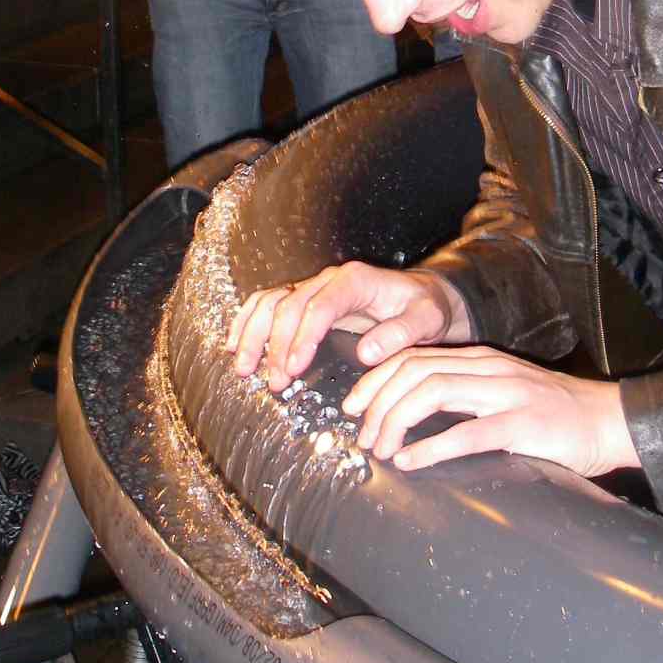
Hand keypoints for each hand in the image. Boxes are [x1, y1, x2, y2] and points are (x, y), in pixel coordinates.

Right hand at [226, 262, 472, 391]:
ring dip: (253, 334)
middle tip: (274, 382)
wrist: (424, 297)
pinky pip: (268, 303)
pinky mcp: (306, 300)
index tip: (294, 368)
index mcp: (356, 281)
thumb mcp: (426, 320)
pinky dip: (248, 321)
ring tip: (245, 369)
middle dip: (275, 345)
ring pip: (271, 302)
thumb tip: (367, 352)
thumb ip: (401, 334)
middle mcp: (329, 280)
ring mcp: (314, 288)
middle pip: (288, 305)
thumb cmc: (425, 308)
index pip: (319, 306)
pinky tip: (235, 346)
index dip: (302, 337)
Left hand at [343, 345, 634, 476]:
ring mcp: (507, 394)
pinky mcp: (524, 425)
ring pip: (432, 392)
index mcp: (482, 360)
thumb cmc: (557, 418)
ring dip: (396, 421)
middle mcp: (489, 369)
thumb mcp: (505, 394)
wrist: (613, 421)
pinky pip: (467, 433)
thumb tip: (414, 421)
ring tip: (382, 450)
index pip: (413, 357)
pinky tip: (410, 461)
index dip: (375, 380)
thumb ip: (467, 398)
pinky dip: (431, 447)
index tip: (352, 408)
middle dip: (377, 402)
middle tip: (362, 436)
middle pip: (413, 370)